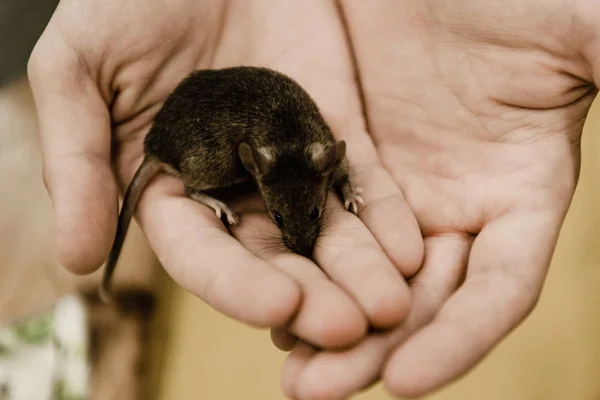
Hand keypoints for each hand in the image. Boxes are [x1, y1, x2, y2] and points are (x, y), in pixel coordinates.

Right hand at [27, 0, 421, 348]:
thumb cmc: (126, 1)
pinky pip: (360, 181)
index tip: (280, 307)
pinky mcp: (329, 132)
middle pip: (274, 257)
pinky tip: (412, 252)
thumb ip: (76, 162)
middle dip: (313, 295)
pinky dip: (385, 217)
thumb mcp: (79, 70)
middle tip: (353, 327)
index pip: (202, 255)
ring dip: (359, 271)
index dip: (237, 284)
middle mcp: (230, 190)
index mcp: (168, 188)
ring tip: (394, 307)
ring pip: (324, 230)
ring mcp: (285, 163)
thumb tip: (77, 259)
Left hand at [281, 0, 598, 397]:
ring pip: (364, 277)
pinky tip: (266, 303)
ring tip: (287, 371)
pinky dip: (299, 268)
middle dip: (370, 348)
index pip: (496, 289)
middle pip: (418, 299)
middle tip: (312, 391)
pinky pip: (322, 231)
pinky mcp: (347, 169)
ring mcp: (399, 194)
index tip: (405, 385)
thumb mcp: (571, 26)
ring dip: (323, 323)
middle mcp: (457, 209)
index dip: (458, 338)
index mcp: (520, 194)